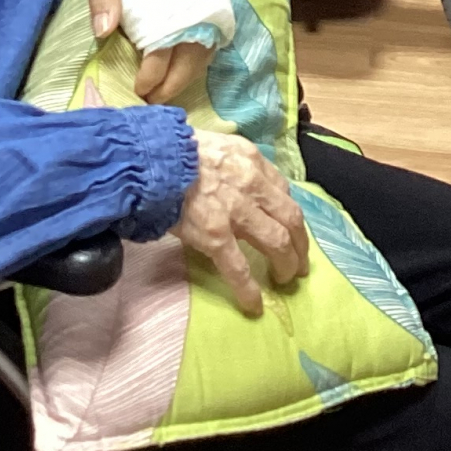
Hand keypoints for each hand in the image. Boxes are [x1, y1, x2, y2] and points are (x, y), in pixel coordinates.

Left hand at [87, 0, 212, 102]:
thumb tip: (103, 32)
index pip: (165, 51)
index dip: (154, 78)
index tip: (139, 91)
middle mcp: (195, 3)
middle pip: (191, 59)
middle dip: (173, 86)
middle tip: (152, 101)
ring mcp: (208, 0)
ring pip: (205, 50)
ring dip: (188, 75)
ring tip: (166, 90)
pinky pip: (212, 36)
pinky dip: (199, 57)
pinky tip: (183, 65)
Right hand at [175, 131, 308, 315]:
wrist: (151, 160)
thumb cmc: (176, 151)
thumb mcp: (216, 145)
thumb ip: (235, 164)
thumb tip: (242, 185)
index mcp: (252, 161)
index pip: (283, 191)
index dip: (289, 215)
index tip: (288, 229)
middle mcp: (252, 186)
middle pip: (290, 219)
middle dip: (299, 245)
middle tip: (299, 263)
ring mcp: (236, 212)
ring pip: (276, 242)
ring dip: (286, 264)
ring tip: (286, 280)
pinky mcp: (216, 235)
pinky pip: (239, 268)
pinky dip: (249, 289)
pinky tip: (253, 305)